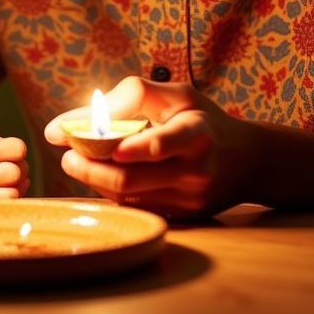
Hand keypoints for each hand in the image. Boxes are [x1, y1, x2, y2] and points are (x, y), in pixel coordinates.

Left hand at [45, 76, 258, 217]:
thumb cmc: (203, 120)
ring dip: (95, 181)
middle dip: (91, 169)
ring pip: (129, 196)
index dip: (137, 147)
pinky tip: (100, 176)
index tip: (110, 147)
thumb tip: (82, 115)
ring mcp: (189, 200)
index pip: (166, 143)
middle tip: (66, 157)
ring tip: (75, 163)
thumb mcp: (178, 95)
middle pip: (133, 179)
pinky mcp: (183, 218)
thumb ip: (133, 95)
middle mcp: (196, 171)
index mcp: (198, 134)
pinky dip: (112, 192)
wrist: (248, 162)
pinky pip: (137, 207)